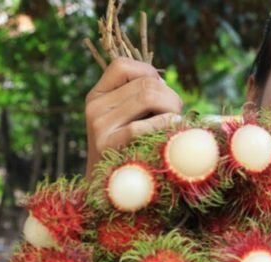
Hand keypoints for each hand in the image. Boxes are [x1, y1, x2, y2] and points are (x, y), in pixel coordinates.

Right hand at [84, 58, 182, 175]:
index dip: (149, 73)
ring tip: (174, 121)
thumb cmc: (125, 149)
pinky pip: (142, 126)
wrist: (106, 187)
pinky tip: (173, 129)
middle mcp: (94, 107)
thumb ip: (138, 96)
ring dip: (171, 107)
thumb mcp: (124, 118)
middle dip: (170, 95)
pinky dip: (165, 124)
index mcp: (97, 95)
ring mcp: (99, 126)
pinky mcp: (107, 146)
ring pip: (147, 96)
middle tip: (176, 112)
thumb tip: (164, 83)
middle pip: (145, 83)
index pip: (122, 65)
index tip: (161, 91)